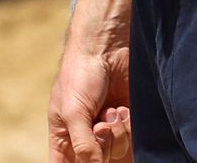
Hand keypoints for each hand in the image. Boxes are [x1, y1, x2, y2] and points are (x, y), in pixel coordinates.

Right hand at [49, 44, 130, 161]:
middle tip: (99, 124)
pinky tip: (122, 107)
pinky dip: (129, 125)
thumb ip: (83, 146)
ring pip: (117, 154)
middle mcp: (85, 137)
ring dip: (117, 133)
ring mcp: (107, 129)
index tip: (90, 159)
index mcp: (63, 139)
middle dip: (102, 147)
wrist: (107, 44)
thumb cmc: (80, 74)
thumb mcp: (74, 112)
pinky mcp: (126, 120)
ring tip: (111, 110)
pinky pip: (132, 139)